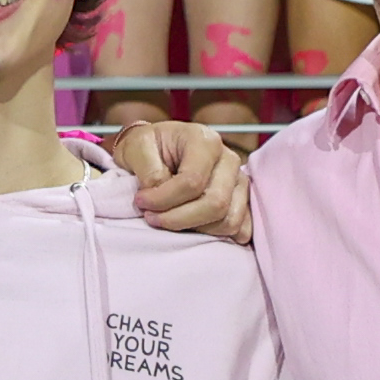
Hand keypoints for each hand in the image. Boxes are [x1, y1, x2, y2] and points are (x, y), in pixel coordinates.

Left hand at [112, 116, 251, 243]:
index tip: (141, 202)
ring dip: (195, 230)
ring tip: (169, 220)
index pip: (193, 181)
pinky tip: (194, 231)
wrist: (158, 149)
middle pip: (215, 204)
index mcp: (205, 141)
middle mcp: (228, 160)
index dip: (164, 200)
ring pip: (228, 220)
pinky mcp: (242, 201)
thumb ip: (148, 170)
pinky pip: (241, 229)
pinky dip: (219, 237)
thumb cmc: (148, 147)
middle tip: (152, 217)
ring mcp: (239, 182)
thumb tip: (161, 194)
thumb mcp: (137, 147)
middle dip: (179, 219)